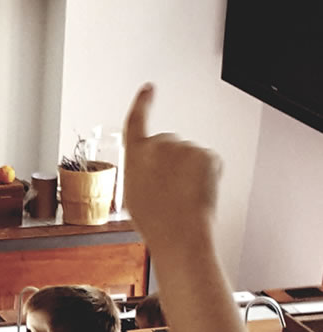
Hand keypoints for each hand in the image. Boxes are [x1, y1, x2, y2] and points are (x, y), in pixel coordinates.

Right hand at [124, 84, 220, 250]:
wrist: (179, 232)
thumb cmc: (155, 220)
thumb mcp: (133, 194)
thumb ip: (141, 171)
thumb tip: (155, 167)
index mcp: (136, 155)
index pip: (137, 121)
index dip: (142, 103)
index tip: (148, 90)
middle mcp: (159, 145)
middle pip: (167, 144)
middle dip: (170, 161)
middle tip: (167, 190)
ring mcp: (185, 148)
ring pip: (188, 155)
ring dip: (187, 172)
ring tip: (180, 197)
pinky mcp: (206, 154)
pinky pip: (206, 162)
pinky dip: (205, 175)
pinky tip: (196, 193)